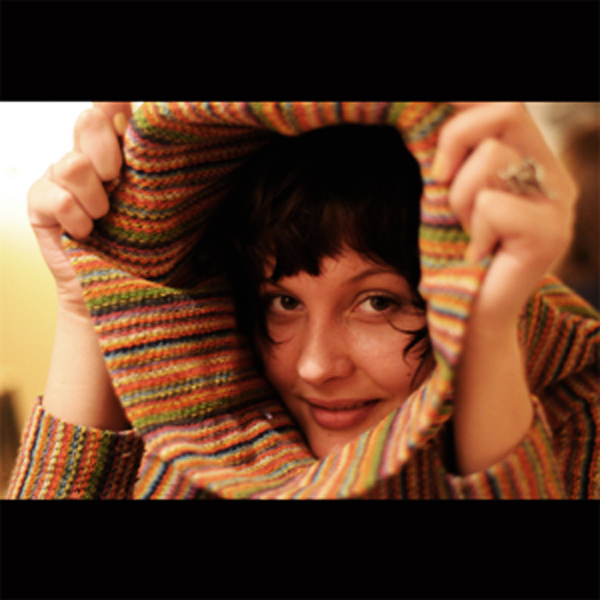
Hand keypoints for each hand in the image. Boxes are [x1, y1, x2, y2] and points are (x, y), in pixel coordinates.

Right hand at [27, 102, 132, 311]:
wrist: (120, 287)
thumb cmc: (143, 246)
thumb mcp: (157, 204)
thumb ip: (150, 167)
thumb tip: (148, 129)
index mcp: (119, 152)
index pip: (112, 110)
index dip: (114, 105)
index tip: (125, 118)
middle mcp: (88, 158)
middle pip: (90, 120)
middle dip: (109, 152)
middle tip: (117, 182)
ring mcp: (61, 179)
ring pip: (73, 164)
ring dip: (96, 198)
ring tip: (104, 219)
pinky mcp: (41, 203)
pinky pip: (59, 198)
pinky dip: (78, 219)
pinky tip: (86, 233)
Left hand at [433, 102, 577, 327]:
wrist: (470, 312)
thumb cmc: (456, 252)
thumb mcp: (451, 190)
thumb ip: (456, 152)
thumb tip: (440, 107)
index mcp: (534, 161)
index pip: (508, 105)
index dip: (468, 106)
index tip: (440, 118)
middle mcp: (554, 177)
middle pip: (507, 111)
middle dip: (455, 139)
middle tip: (442, 181)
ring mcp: (558, 206)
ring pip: (490, 157)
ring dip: (457, 197)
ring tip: (468, 230)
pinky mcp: (550, 235)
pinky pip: (491, 204)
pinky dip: (473, 229)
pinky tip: (482, 252)